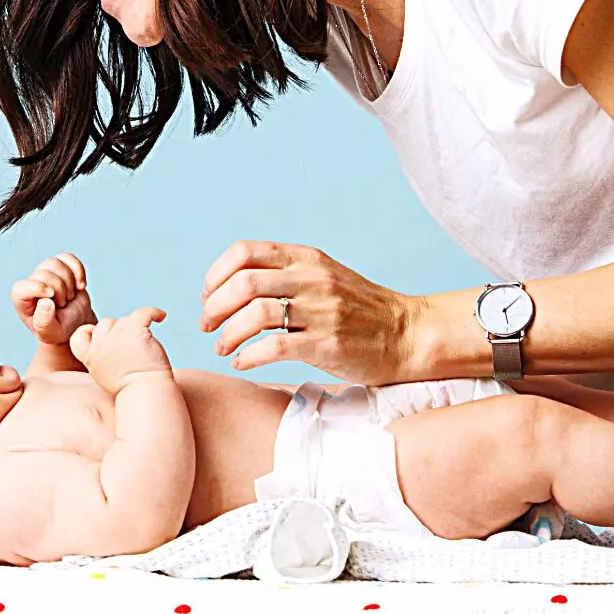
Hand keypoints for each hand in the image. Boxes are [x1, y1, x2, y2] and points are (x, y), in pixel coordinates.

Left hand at [12, 253, 95, 345]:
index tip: (52, 297)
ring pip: (55, 263)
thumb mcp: (50, 333)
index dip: (37, 288)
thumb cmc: (60, 329)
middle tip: (64, 304)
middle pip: (43, 273)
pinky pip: (67, 257)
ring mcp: (46, 274)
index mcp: (23, 302)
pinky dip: (78, 269)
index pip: (21, 288)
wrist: (76, 323)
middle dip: (60, 288)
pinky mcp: (61, 267)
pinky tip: (81, 285)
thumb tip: (45, 302)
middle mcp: (31, 285)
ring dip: (69, 280)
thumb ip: (44, 322)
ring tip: (70, 296)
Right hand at [69, 307, 171, 393]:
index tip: (104, 336)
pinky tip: (161, 316)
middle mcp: (101, 345)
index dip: (90, 332)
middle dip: (118, 331)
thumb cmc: (131, 389)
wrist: (146, 394)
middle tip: (132, 345)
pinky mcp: (135, 331)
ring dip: (135, 327)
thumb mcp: (105, 375)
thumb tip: (111, 340)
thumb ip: (102, 357)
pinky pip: (143, 312)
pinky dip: (154, 312)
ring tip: (147, 342)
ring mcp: (117, 336)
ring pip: (124, 320)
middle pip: (105, 323)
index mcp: (91, 357)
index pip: (79, 336)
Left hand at [200, 240, 422, 384]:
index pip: (245, 251)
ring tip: (222, 346)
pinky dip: (248, 357)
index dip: (217, 273)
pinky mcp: (328, 344)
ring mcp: (321, 311)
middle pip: (243, 283)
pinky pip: (274, 348)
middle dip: (214, 307)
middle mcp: (312, 279)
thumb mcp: (323, 275)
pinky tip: (243, 362)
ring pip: (254, 315)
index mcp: (307, 257)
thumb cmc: (358, 309)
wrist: (407, 333)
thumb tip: (231, 284)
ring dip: (228, 333)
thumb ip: (284, 272)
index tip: (208, 295)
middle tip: (207, 325)